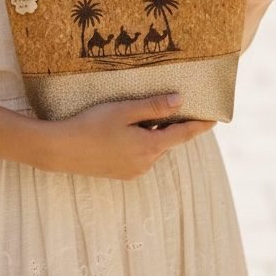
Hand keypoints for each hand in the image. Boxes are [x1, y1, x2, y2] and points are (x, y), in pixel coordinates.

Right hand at [44, 94, 214, 179]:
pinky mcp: (121, 173)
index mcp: (150, 147)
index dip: (199, 125)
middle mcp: (146, 164)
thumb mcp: (124, 111)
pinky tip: (124, 131)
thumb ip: (154, 107)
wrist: (61, 150)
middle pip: (167, 141)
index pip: (183, 135)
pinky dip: (141, 143)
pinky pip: (140, 156)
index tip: (214, 118)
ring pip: (153, 149)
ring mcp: (133, 171)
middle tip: (170, 105)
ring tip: (139, 115)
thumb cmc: (91, 125)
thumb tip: (180, 101)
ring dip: (152, 134)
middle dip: (170, 125)